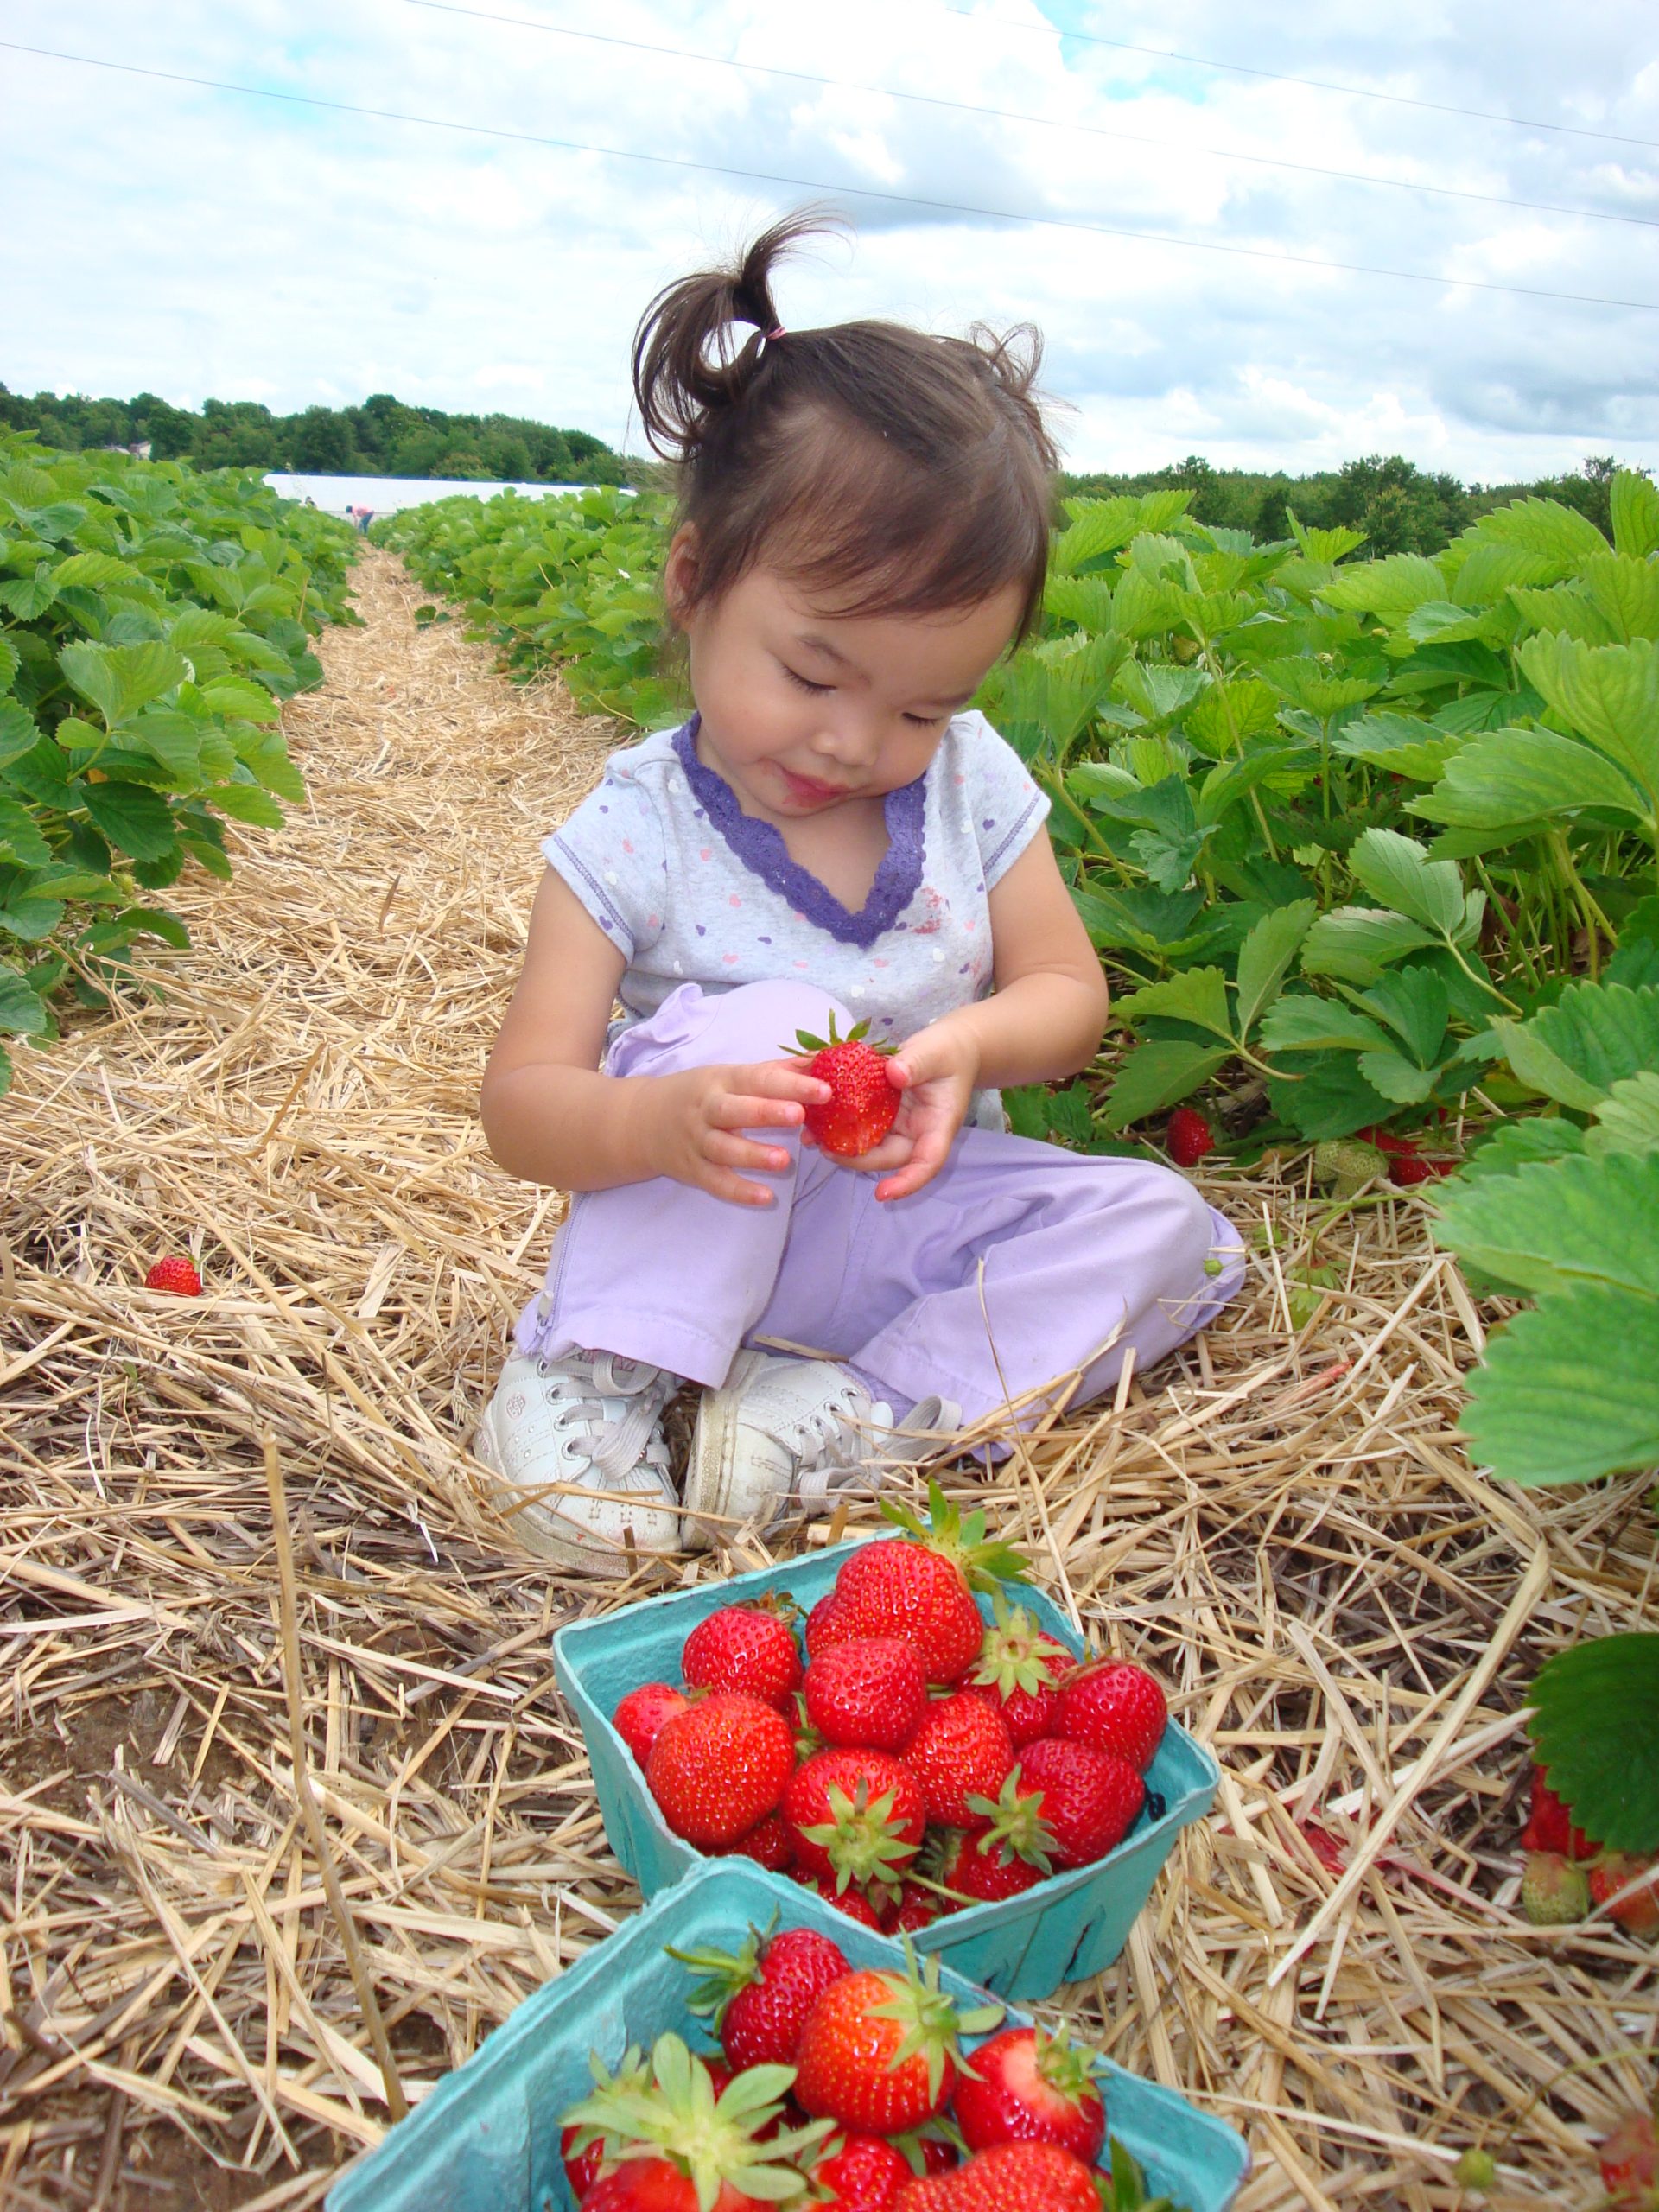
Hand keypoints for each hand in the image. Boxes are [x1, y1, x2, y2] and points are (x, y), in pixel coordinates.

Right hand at [646, 1061, 830, 1207]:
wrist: (642, 1121)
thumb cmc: (701, 1094)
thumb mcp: (730, 1075)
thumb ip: (776, 1072)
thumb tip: (822, 1061)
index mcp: (721, 1080)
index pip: (757, 1079)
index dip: (790, 1084)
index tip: (824, 1089)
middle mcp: (707, 1109)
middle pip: (733, 1110)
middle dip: (766, 1112)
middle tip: (799, 1116)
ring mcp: (697, 1141)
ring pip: (723, 1149)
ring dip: (752, 1155)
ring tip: (784, 1160)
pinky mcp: (692, 1170)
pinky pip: (715, 1182)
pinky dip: (738, 1192)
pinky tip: (765, 1197)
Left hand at [805, 1021, 979, 1201]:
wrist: (949, 1048)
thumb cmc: (949, 1052)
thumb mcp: (936, 1052)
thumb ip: (917, 1063)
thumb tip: (894, 1073)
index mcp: (937, 1125)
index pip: (927, 1163)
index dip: (907, 1183)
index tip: (883, 1194)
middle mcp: (916, 1132)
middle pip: (888, 1158)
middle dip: (857, 1161)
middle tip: (826, 1151)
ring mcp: (897, 1125)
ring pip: (870, 1145)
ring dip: (842, 1146)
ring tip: (812, 1138)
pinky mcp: (882, 1114)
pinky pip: (861, 1125)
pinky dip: (839, 1124)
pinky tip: (816, 1118)